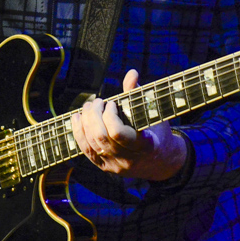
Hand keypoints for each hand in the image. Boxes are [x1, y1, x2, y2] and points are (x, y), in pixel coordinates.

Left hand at [71, 69, 187, 180]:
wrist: (161, 162)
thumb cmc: (158, 132)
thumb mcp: (153, 113)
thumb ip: (138, 93)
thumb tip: (131, 72)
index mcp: (144, 146)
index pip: (118, 133)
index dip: (109, 115)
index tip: (112, 103)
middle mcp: (128, 160)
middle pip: (101, 137)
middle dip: (94, 115)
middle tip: (97, 101)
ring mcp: (115, 166)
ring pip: (91, 144)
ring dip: (85, 121)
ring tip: (89, 107)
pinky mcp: (105, 168)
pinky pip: (87, 151)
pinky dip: (79, 133)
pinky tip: (78, 118)